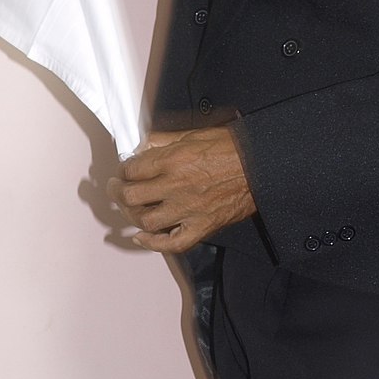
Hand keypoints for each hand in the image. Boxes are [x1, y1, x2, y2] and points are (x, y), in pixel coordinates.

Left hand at [116, 127, 255, 251]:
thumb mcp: (195, 134)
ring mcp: (188, 209)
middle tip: (116, 188)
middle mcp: (177, 186)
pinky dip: (153, 244)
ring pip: (145, 221)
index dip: (123, 170)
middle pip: (131, 196)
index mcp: (174, 160)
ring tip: (129, 208)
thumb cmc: (234, 149)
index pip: (132, 169)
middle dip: (117, 192)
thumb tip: (142, 144)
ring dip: (131, 216)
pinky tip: (142, 238)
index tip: (124, 170)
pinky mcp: (202, 226)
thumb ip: (164, 140)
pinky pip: (172, 243)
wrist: (262, 166)